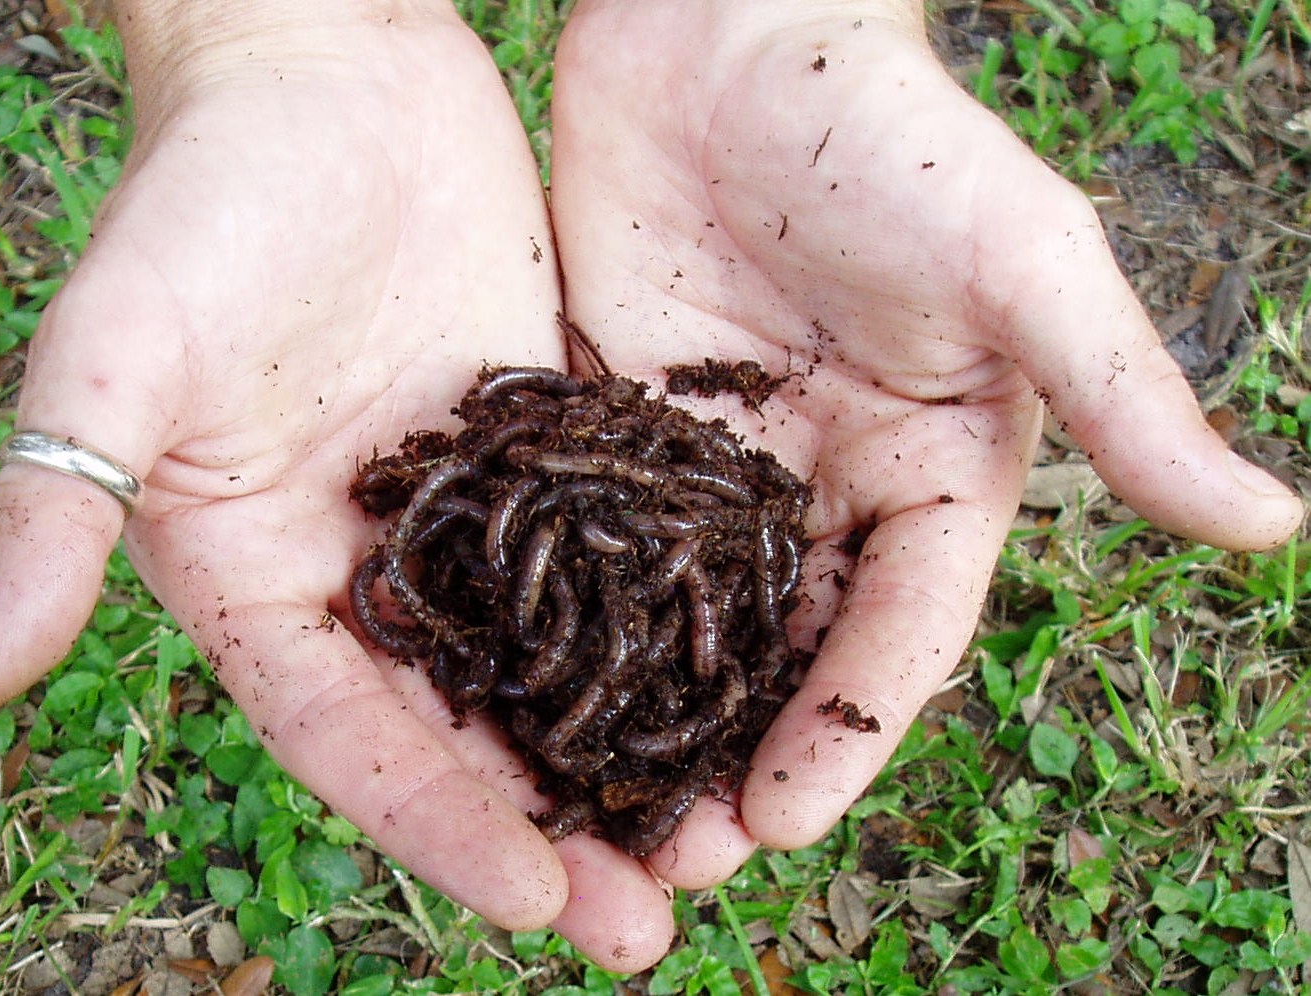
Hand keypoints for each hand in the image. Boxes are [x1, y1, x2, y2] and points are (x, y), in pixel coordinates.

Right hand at [0, 1, 671, 968]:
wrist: (321, 64)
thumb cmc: (206, 196)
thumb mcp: (119, 355)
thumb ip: (53, 512)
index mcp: (261, 579)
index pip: (354, 739)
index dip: (441, 829)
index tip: (542, 907)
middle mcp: (366, 568)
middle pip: (464, 730)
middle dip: (553, 830)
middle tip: (652, 928)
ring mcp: (462, 512)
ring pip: (546, 661)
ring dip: (619, 754)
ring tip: (709, 838)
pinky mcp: (536, 446)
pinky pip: (605, 555)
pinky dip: (657, 628)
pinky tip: (732, 685)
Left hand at [550, 0, 1302, 885]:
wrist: (730, 31)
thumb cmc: (893, 136)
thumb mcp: (1021, 266)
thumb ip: (1122, 398)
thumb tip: (1277, 526)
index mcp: (930, 479)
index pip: (895, 636)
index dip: (845, 733)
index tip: (783, 820)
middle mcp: (823, 491)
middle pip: (779, 653)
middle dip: (730, 757)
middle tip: (667, 857)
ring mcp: (712, 465)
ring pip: (675, 618)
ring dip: (638, 715)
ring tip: (585, 811)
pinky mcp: (620, 425)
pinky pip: (590, 536)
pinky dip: (560, 611)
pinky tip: (514, 683)